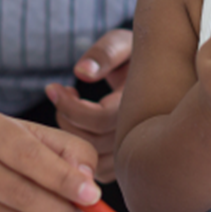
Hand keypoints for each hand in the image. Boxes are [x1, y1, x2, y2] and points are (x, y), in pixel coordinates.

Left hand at [45, 27, 130, 182]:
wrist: (157, 71)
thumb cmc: (134, 54)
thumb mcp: (121, 43)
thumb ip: (104, 53)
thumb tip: (81, 72)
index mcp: (143, 104)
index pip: (99, 120)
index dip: (70, 106)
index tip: (52, 87)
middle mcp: (144, 133)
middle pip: (92, 142)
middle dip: (66, 117)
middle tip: (60, 93)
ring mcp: (138, 152)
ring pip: (93, 159)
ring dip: (70, 134)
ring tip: (69, 104)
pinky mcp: (128, 162)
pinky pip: (98, 168)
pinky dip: (81, 149)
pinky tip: (79, 123)